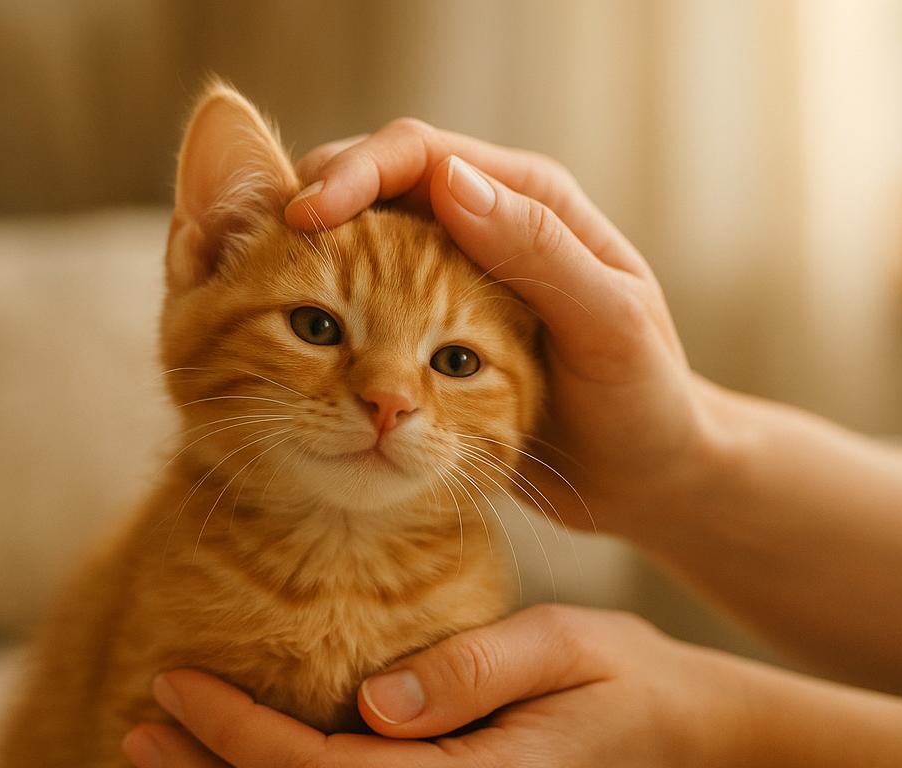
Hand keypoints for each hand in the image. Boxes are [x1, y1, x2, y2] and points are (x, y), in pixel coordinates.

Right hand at [285, 119, 727, 535]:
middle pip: (375, 183)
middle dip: (314, 204)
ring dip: (307, 252)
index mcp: (530, 201)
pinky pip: (361, 296)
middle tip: (257, 250)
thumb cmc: (643, 402)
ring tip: (255, 282)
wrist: (645, 476)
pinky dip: (322, 301)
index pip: (421, 156)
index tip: (305, 220)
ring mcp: (449, 279)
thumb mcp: (608, 326)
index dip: (355, 175)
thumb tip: (451, 183)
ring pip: (360, 238)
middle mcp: (484, 225)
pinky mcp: (429, 333)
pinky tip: (294, 327)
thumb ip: (537, 253)